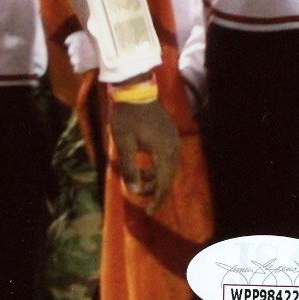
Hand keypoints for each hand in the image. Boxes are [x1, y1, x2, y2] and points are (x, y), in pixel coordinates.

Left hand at [108, 94, 179, 212]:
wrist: (134, 88)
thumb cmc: (127, 116)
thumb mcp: (123, 143)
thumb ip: (130, 168)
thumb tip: (134, 190)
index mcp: (164, 151)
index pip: (164, 182)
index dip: (157, 199)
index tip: (149, 211)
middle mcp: (174, 147)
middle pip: (169, 176)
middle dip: (156, 188)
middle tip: (142, 195)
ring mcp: (174, 139)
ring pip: (169, 166)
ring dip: (156, 176)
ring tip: (139, 178)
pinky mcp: (170, 133)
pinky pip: (168, 156)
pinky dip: (158, 164)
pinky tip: (145, 163)